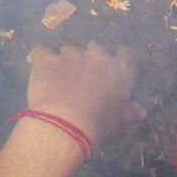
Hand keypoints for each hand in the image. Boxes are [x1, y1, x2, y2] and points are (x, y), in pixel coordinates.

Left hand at [25, 42, 142, 149]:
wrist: (63, 124)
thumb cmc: (98, 126)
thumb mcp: (119, 124)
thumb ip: (130, 114)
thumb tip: (140, 110)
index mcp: (119, 70)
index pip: (129, 54)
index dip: (128, 58)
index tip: (128, 64)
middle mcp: (97, 56)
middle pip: (97, 50)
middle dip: (94, 61)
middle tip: (88, 78)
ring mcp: (70, 55)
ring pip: (70, 51)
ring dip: (69, 62)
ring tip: (62, 79)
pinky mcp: (47, 59)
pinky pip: (42, 51)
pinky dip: (41, 58)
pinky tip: (36, 64)